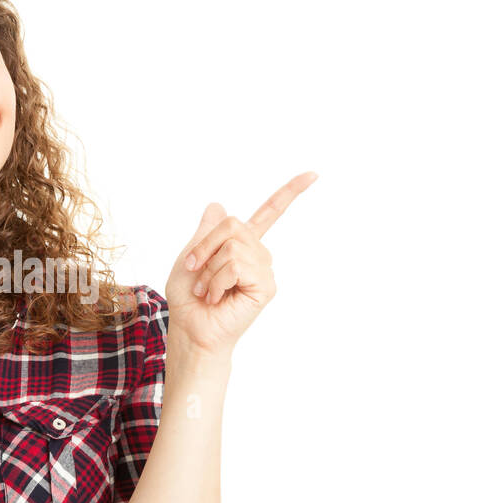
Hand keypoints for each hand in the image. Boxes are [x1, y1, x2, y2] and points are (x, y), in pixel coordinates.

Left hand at [165, 172, 317, 359]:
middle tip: (195, 270)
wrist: (190, 328)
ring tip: (207, 289)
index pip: (269, 213)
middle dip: (205, 246)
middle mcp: (258, 254)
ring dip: (209, 268)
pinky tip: (217, 297)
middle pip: (232, 223)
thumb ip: (206, 232)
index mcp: (242, 244)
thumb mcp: (191, 256)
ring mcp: (264, 269)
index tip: (314, 174)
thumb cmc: (189, 298)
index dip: (290, 192)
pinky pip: (237, 265)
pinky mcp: (266, 286)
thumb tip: (217, 204)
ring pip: (232, 246)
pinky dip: (217, 280)